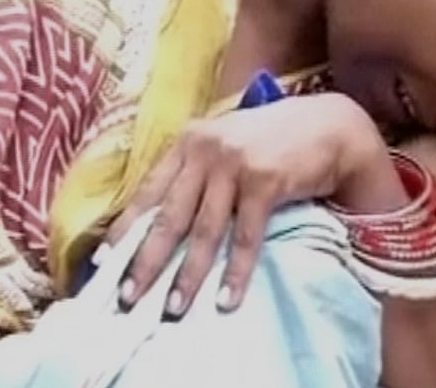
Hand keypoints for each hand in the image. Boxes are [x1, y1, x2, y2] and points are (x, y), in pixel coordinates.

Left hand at [104, 92, 394, 317]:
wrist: (329, 126)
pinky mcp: (265, 181)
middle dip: (147, 262)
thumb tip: (161, 219)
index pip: (148, 191)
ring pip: (204, 231)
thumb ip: (196, 169)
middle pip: (169, 216)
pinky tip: (227, 298)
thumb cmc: (275, 139)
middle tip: (128, 298)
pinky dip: (236, 272)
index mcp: (189, 141)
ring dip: (188, 275)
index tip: (106, 263)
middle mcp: (206, 149)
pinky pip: (245, 236)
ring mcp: (235, 164)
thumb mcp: (226, 143)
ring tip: (174, 308)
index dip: (126, 230)